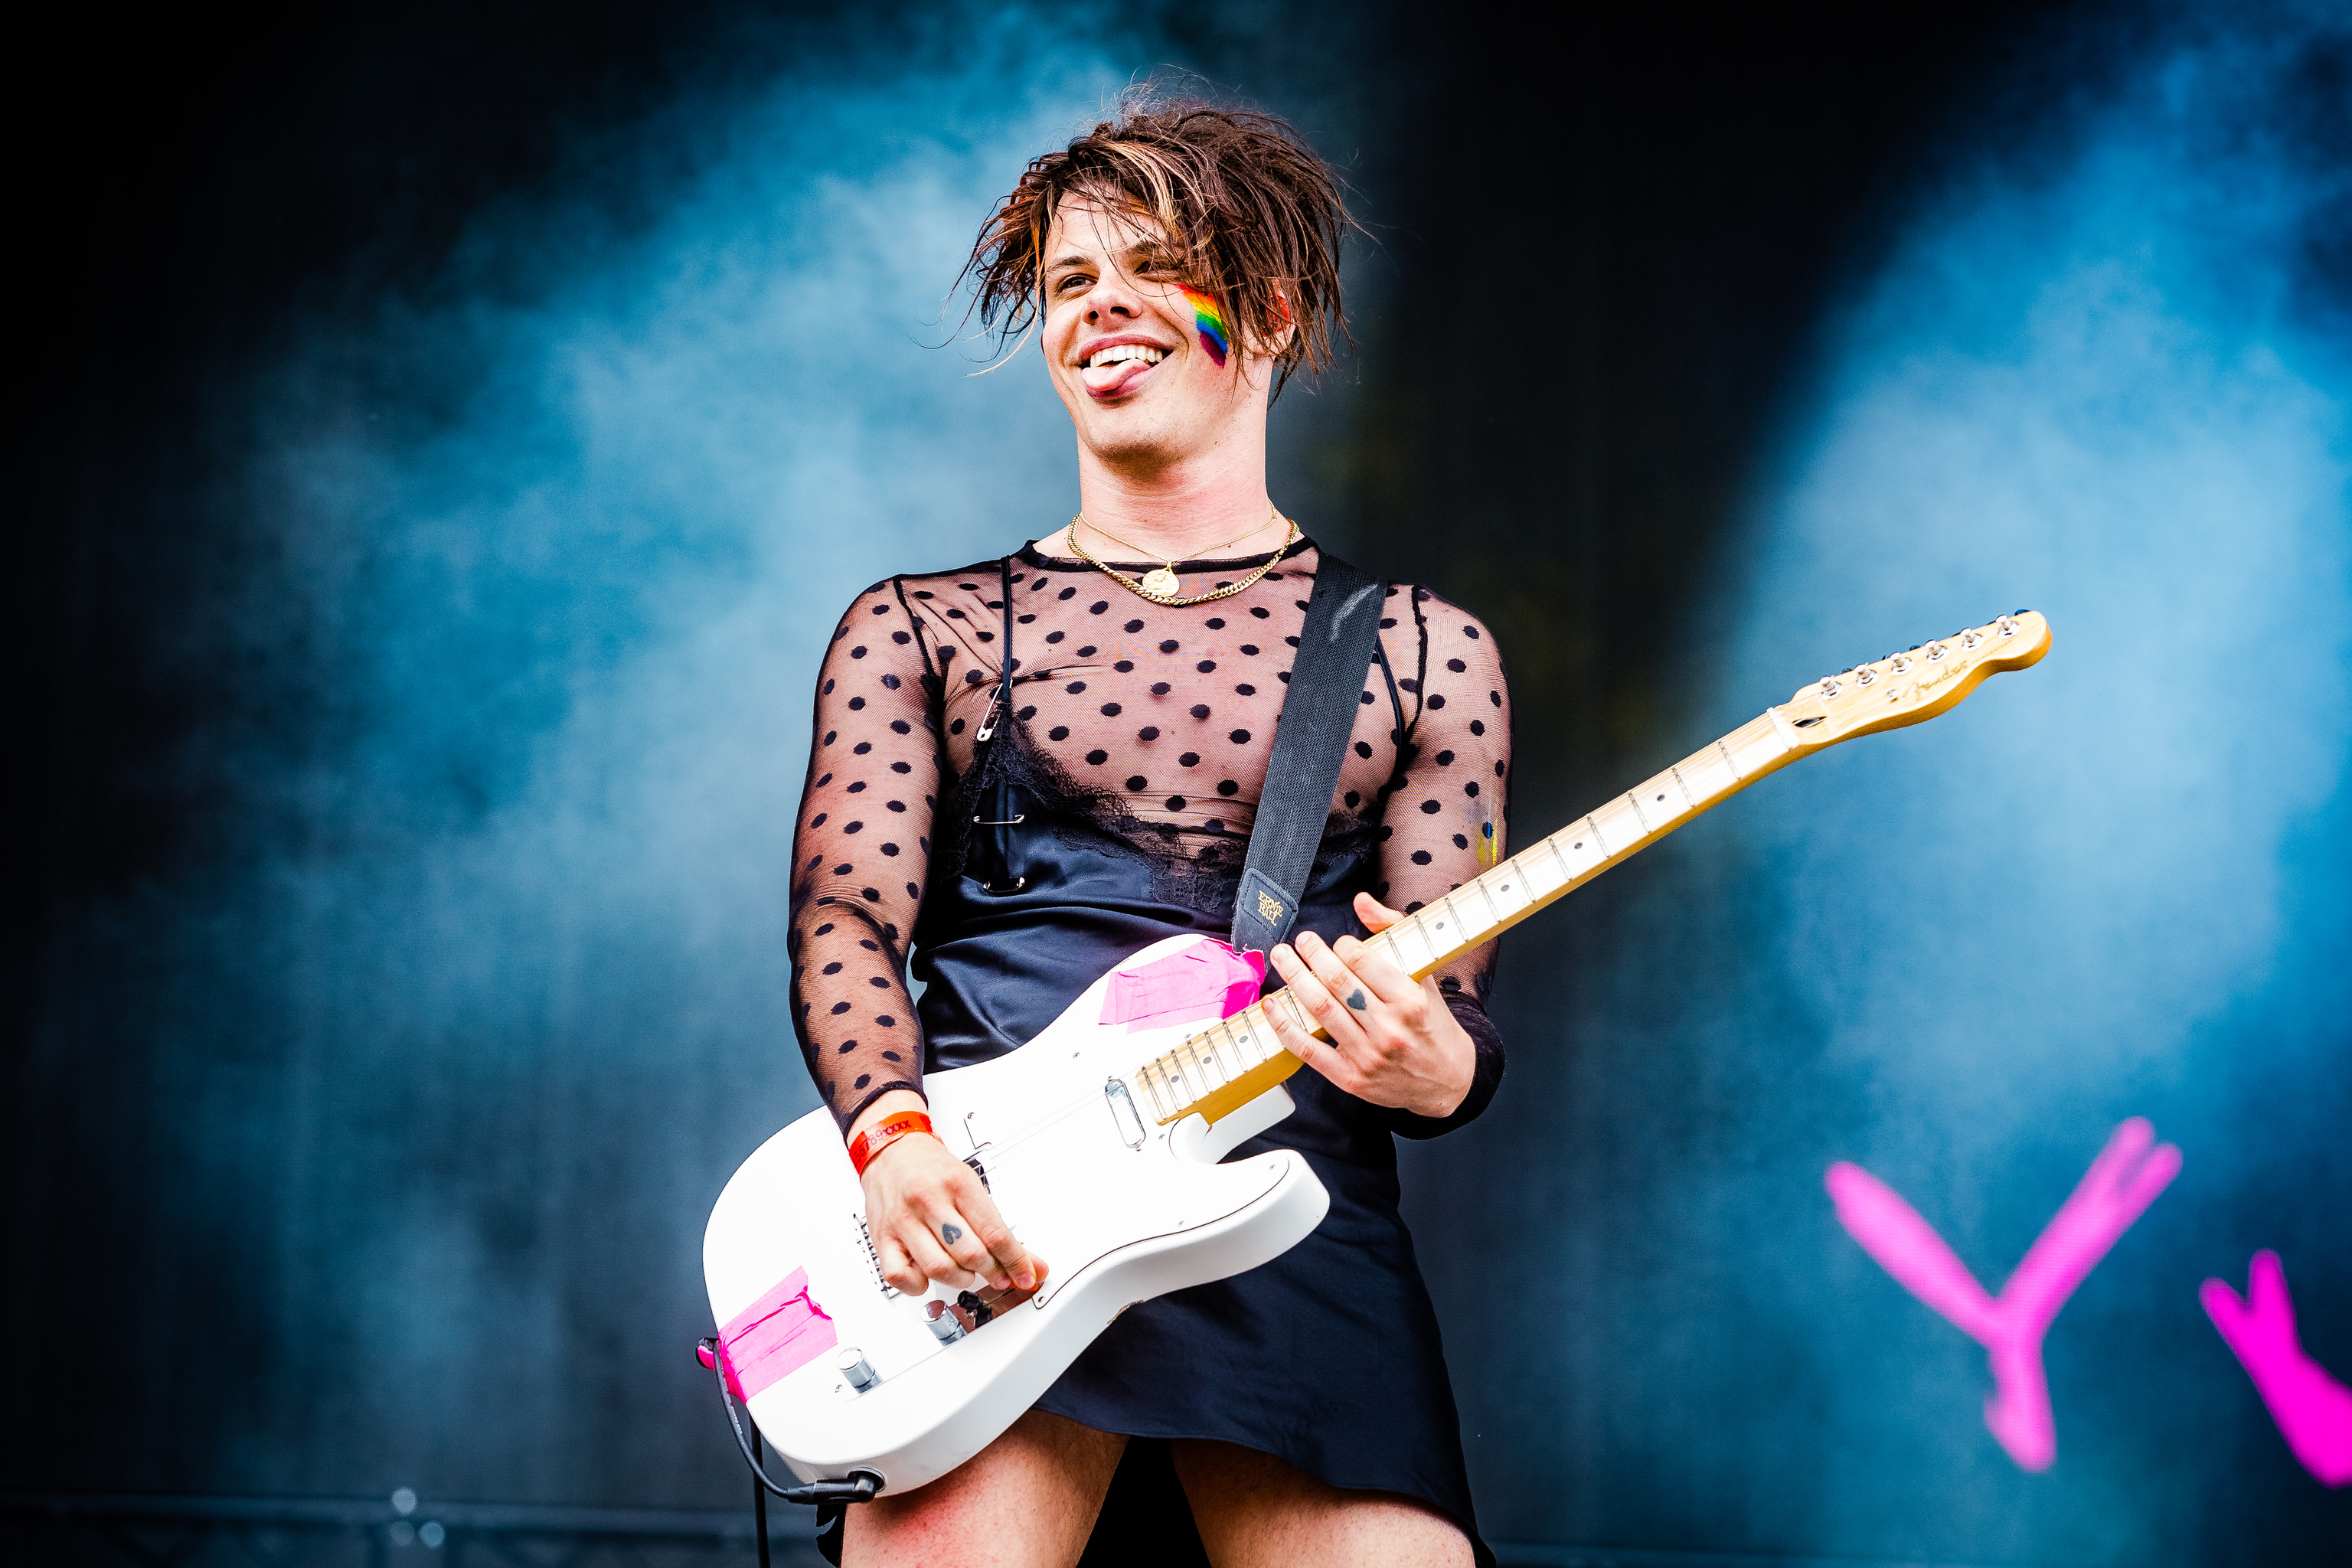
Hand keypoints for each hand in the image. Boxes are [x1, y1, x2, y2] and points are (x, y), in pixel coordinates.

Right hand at [850, 1090, 1046, 1297]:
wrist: (892, 1151)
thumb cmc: (933, 1169)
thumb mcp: (971, 1185)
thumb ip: (998, 1227)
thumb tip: (1032, 1264)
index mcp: (957, 1183)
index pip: (995, 1232)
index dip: (1015, 1261)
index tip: (1025, 1276)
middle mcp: (929, 1200)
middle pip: (970, 1253)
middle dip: (991, 1271)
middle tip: (995, 1272)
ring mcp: (903, 1221)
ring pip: (939, 1268)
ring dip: (960, 1279)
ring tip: (965, 1272)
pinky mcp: (882, 1238)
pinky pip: (900, 1276)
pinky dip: (919, 1286)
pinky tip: (928, 1276)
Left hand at [1264, 891, 1475, 1119]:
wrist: (1447, 1080)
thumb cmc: (1432, 1024)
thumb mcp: (1424, 976)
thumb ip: (1393, 933)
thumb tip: (1361, 901)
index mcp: (1410, 1001)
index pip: (1363, 962)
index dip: (1343, 945)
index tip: (1338, 942)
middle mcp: (1389, 1029)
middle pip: (1337, 983)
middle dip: (1312, 954)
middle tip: (1300, 940)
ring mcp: (1368, 1056)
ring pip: (1320, 1010)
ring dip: (1294, 979)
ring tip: (1281, 957)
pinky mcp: (1350, 1078)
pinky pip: (1308, 1049)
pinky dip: (1285, 1025)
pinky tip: (1272, 1005)